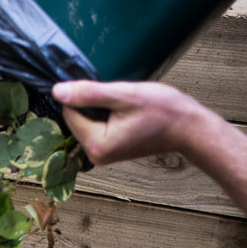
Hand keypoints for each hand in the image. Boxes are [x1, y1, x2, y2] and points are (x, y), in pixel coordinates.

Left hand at [51, 81, 204, 165]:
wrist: (189, 128)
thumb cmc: (163, 111)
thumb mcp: (124, 95)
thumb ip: (89, 94)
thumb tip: (57, 91)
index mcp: (96, 144)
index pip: (69, 113)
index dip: (85, 96)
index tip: (108, 92)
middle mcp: (94, 155)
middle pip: (76, 119)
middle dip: (93, 104)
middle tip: (121, 101)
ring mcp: (101, 155)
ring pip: (86, 122)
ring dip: (100, 109)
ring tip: (126, 108)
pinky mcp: (108, 151)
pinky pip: (96, 128)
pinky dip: (106, 116)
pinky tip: (125, 114)